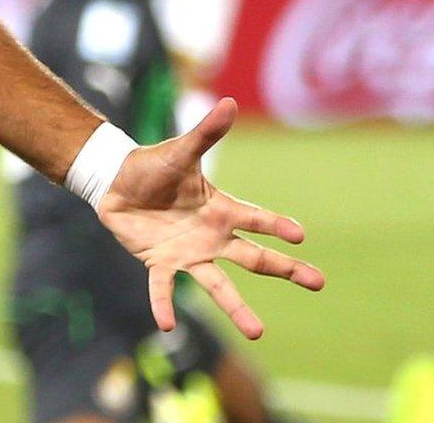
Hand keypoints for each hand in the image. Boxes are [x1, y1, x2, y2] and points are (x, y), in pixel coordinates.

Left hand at [96, 97, 324, 339]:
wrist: (116, 182)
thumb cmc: (153, 165)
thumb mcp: (179, 150)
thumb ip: (205, 133)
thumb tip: (229, 102)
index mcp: (221, 209)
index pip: (256, 219)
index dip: (276, 225)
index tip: (300, 234)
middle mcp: (212, 236)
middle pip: (255, 257)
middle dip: (286, 269)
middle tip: (318, 282)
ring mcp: (189, 253)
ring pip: (218, 285)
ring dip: (237, 309)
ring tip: (257, 332)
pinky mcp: (160, 262)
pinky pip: (163, 288)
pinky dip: (164, 305)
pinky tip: (169, 325)